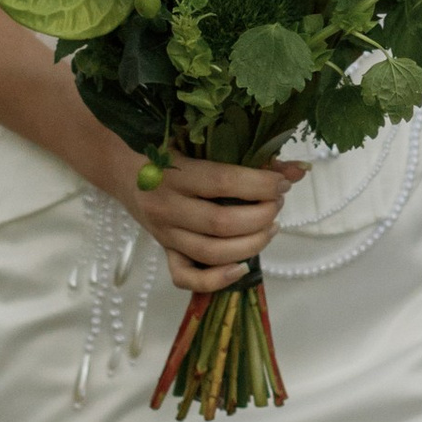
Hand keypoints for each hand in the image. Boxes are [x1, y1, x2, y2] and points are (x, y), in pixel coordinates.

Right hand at [128, 151, 298, 292]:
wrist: (123, 170)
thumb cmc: (168, 150)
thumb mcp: (199, 141)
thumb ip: (249, 154)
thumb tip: (298, 171)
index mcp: (173, 173)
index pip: (223, 182)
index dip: (260, 185)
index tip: (282, 183)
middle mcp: (166, 206)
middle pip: (221, 223)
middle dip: (260, 216)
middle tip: (276, 204)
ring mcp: (164, 234)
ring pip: (211, 253)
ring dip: (250, 244)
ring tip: (270, 227)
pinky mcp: (165, 252)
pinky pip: (187, 278)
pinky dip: (217, 279)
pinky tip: (242, 267)